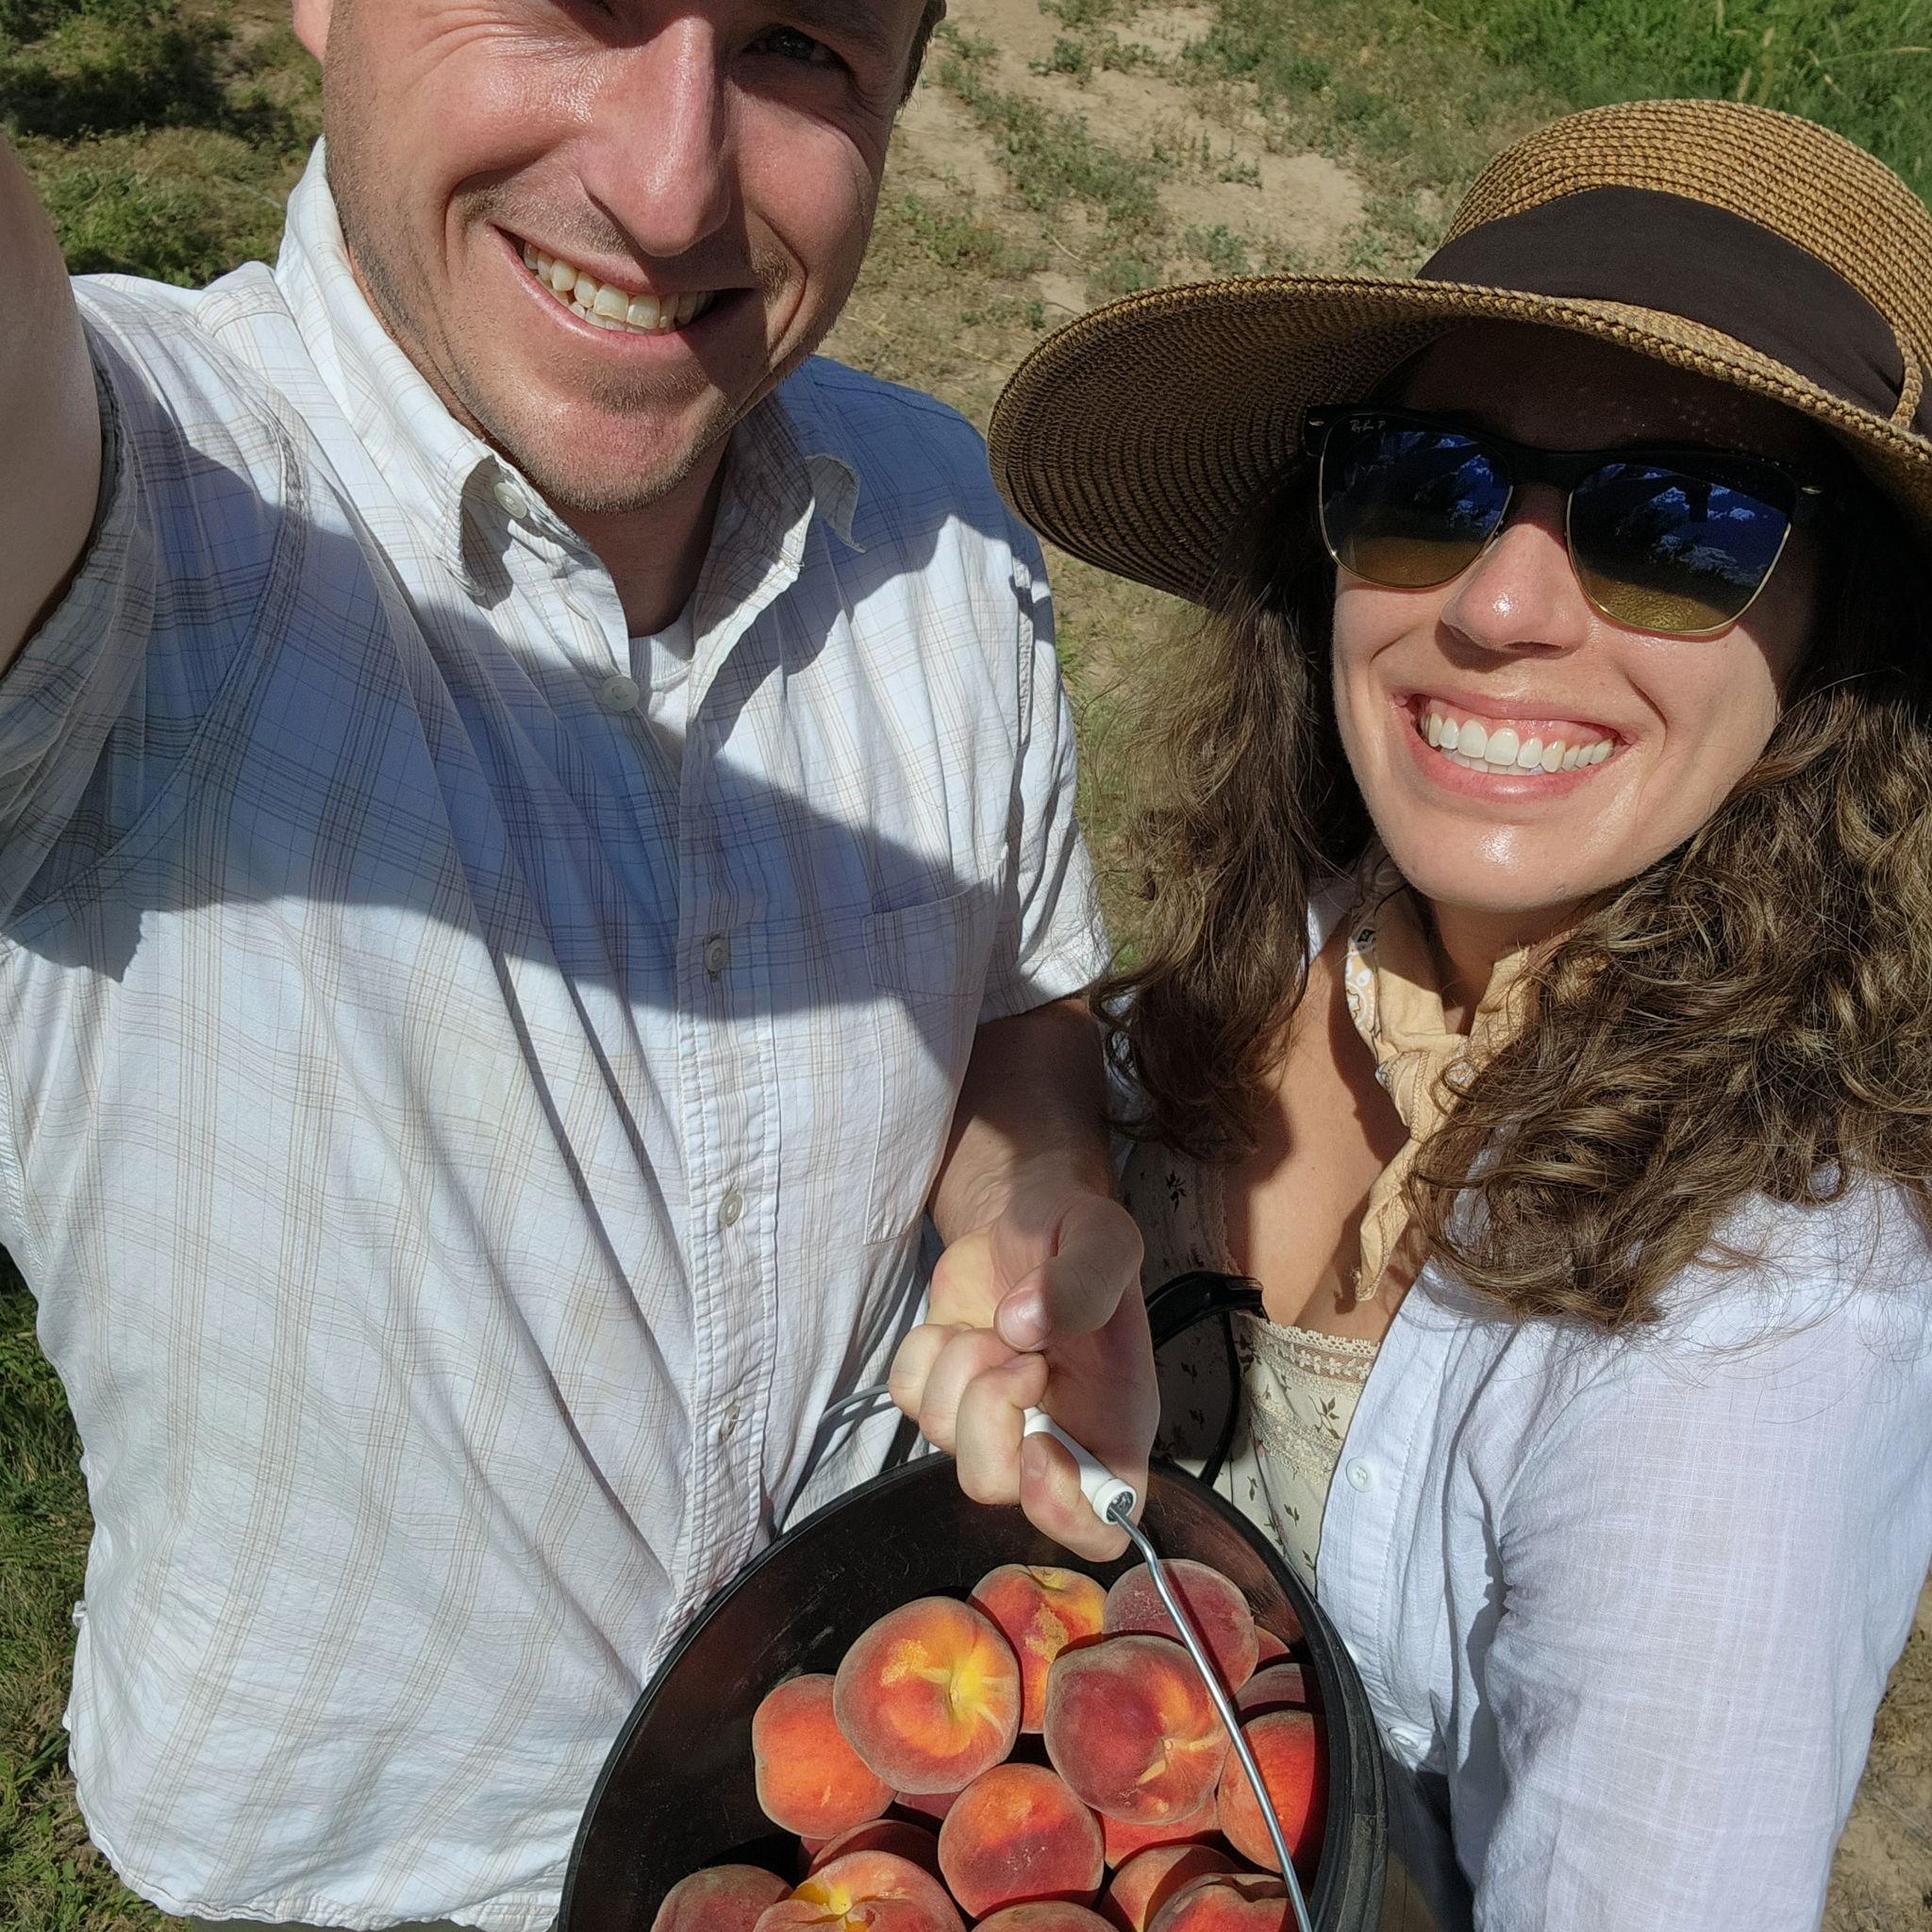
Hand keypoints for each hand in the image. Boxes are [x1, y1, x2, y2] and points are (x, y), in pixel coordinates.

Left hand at [889, 1167, 1155, 1559]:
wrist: (1027, 1213)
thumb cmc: (1079, 1234)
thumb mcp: (1104, 1238)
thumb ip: (1084, 1281)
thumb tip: (1026, 1328)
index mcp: (1113, 1421)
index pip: (1104, 1526)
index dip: (1064, 1511)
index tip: (1039, 1441)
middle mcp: (1054, 1433)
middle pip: (994, 1485)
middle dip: (988, 1415)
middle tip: (1016, 1356)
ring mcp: (990, 1416)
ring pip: (944, 1438)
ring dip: (960, 1368)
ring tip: (997, 1326)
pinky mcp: (942, 1388)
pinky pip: (907, 1397)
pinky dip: (924, 1353)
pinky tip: (959, 1324)